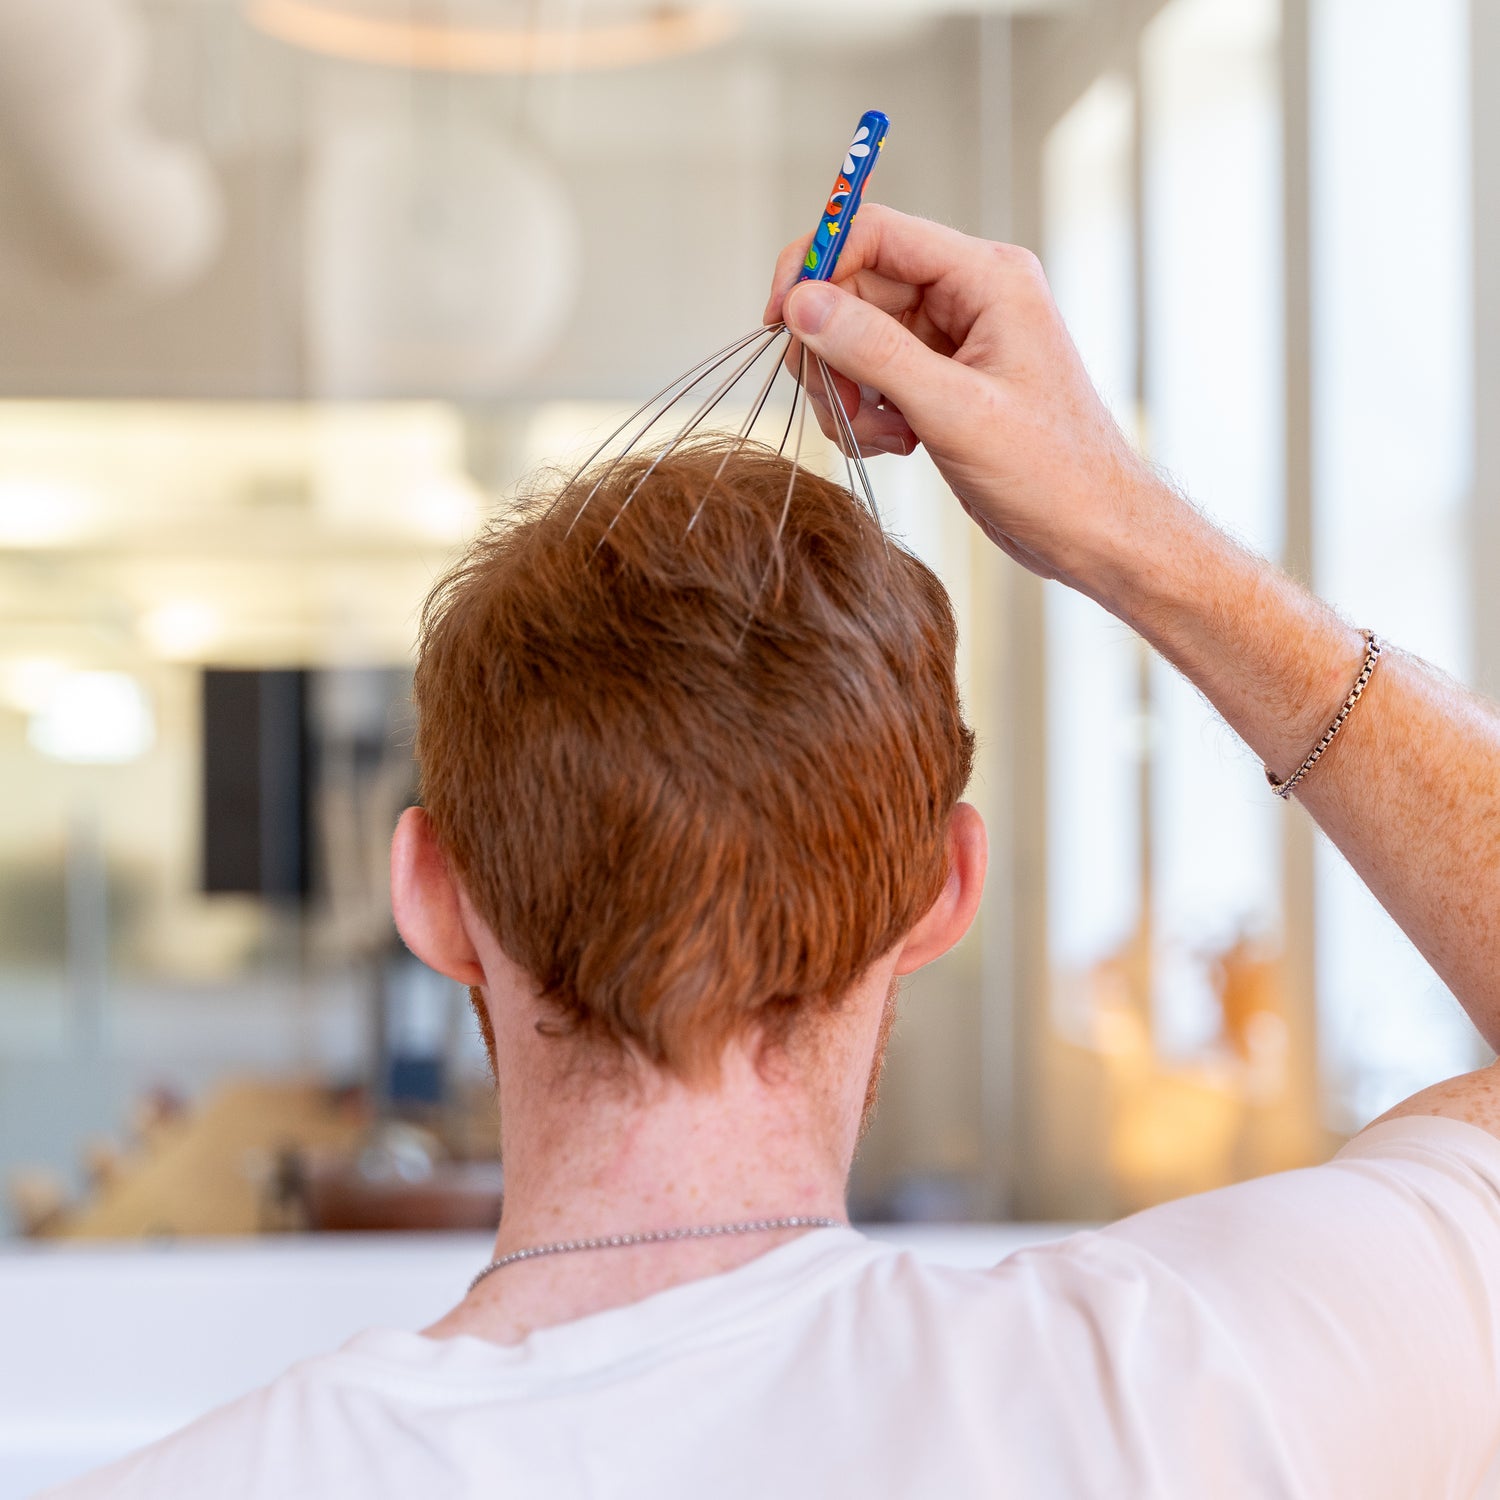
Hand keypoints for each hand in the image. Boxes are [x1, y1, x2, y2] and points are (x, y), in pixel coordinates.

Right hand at [764, 204, 1161, 591]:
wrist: (1091, 531)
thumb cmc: (1051, 472)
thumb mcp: (953, 409)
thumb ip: (873, 350)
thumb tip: (802, 304)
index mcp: (988, 278)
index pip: (877, 233)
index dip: (817, 266)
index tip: (778, 319)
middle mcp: (970, 296)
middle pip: (858, 289)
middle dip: (831, 350)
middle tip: (834, 407)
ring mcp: (955, 340)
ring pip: (858, 338)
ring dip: (846, 391)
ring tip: (878, 438)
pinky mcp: (943, 382)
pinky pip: (874, 376)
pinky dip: (866, 413)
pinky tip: (895, 446)